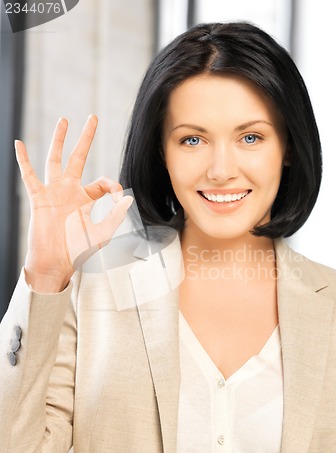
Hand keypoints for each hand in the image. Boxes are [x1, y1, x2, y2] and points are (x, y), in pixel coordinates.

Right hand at [15, 115, 132, 291]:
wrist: (55, 263)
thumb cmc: (77, 250)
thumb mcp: (102, 234)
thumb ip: (115, 215)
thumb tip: (128, 197)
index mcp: (87, 198)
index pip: (102, 181)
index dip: (113, 185)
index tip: (117, 196)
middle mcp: (70, 191)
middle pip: (78, 157)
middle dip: (85, 138)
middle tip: (92, 117)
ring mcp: (54, 192)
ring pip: (55, 159)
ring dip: (59, 140)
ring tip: (64, 120)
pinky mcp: (39, 198)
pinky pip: (29, 175)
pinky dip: (23, 160)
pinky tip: (19, 143)